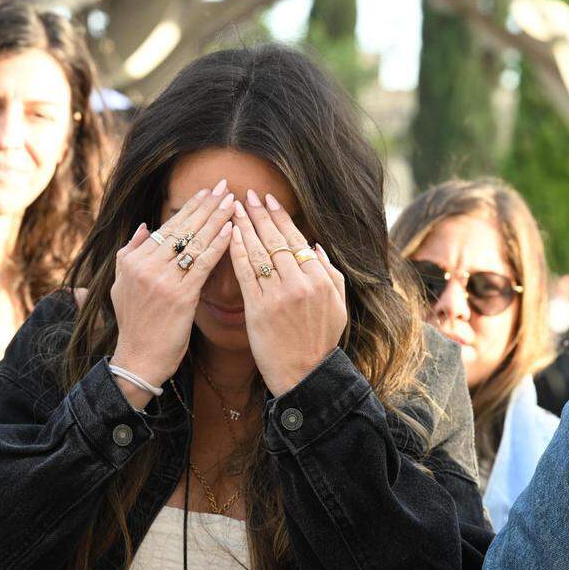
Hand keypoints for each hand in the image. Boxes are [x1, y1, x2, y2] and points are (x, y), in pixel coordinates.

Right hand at [109, 180, 234, 402]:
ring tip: (233, 201)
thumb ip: (130, 253)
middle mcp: (145, 265)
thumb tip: (144, 226)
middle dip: (206, 205)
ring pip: (195, 242)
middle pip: (182, 229)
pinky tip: (232, 231)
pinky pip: (203, 264)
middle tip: (225, 186)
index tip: (207, 192)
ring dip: (217, 220)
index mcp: (133, 260)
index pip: (167, 227)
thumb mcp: (120, 286)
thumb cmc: (134, 325)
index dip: (190, 208)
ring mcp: (162, 280)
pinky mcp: (180, 297)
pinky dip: (218, 245)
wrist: (138, 359)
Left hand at [229, 189, 346, 395]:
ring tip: (233, 208)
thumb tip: (317, 247)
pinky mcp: (258, 309)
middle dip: (260, 214)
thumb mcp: (338, 306)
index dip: (281, 218)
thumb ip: (331, 274)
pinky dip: (237, 251)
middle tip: (247, 194)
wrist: (304, 375)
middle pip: (276, 241)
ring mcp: (278, 296)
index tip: (269, 201)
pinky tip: (230, 234)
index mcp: (320, 280)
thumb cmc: (320, 342)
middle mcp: (300, 283)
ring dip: (245, 226)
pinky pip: (245, 273)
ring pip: (259, 252)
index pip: (297, 240)